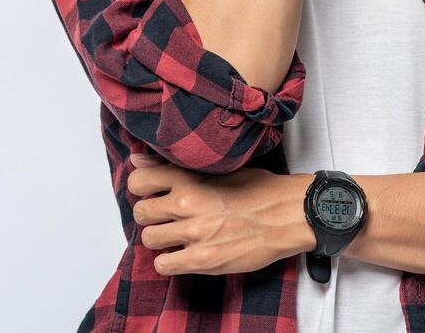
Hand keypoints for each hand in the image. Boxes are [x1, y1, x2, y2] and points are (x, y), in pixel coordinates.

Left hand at [126, 152, 315, 276]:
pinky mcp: (203, 259)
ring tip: (176, 236)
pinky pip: (164, 265)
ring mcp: (194, 233)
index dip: (142, 187)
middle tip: (165, 216)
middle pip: (141, 212)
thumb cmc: (258, 190)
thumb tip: (138, 159)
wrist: (286, 214)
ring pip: (149, 239)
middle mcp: (187, 203)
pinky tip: (182, 253)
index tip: (151, 192)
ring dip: (160, 238)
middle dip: (150, 214)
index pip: (140, 179)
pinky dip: (168, 261)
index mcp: (191, 177)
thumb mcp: (218, 168)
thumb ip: (175, 166)